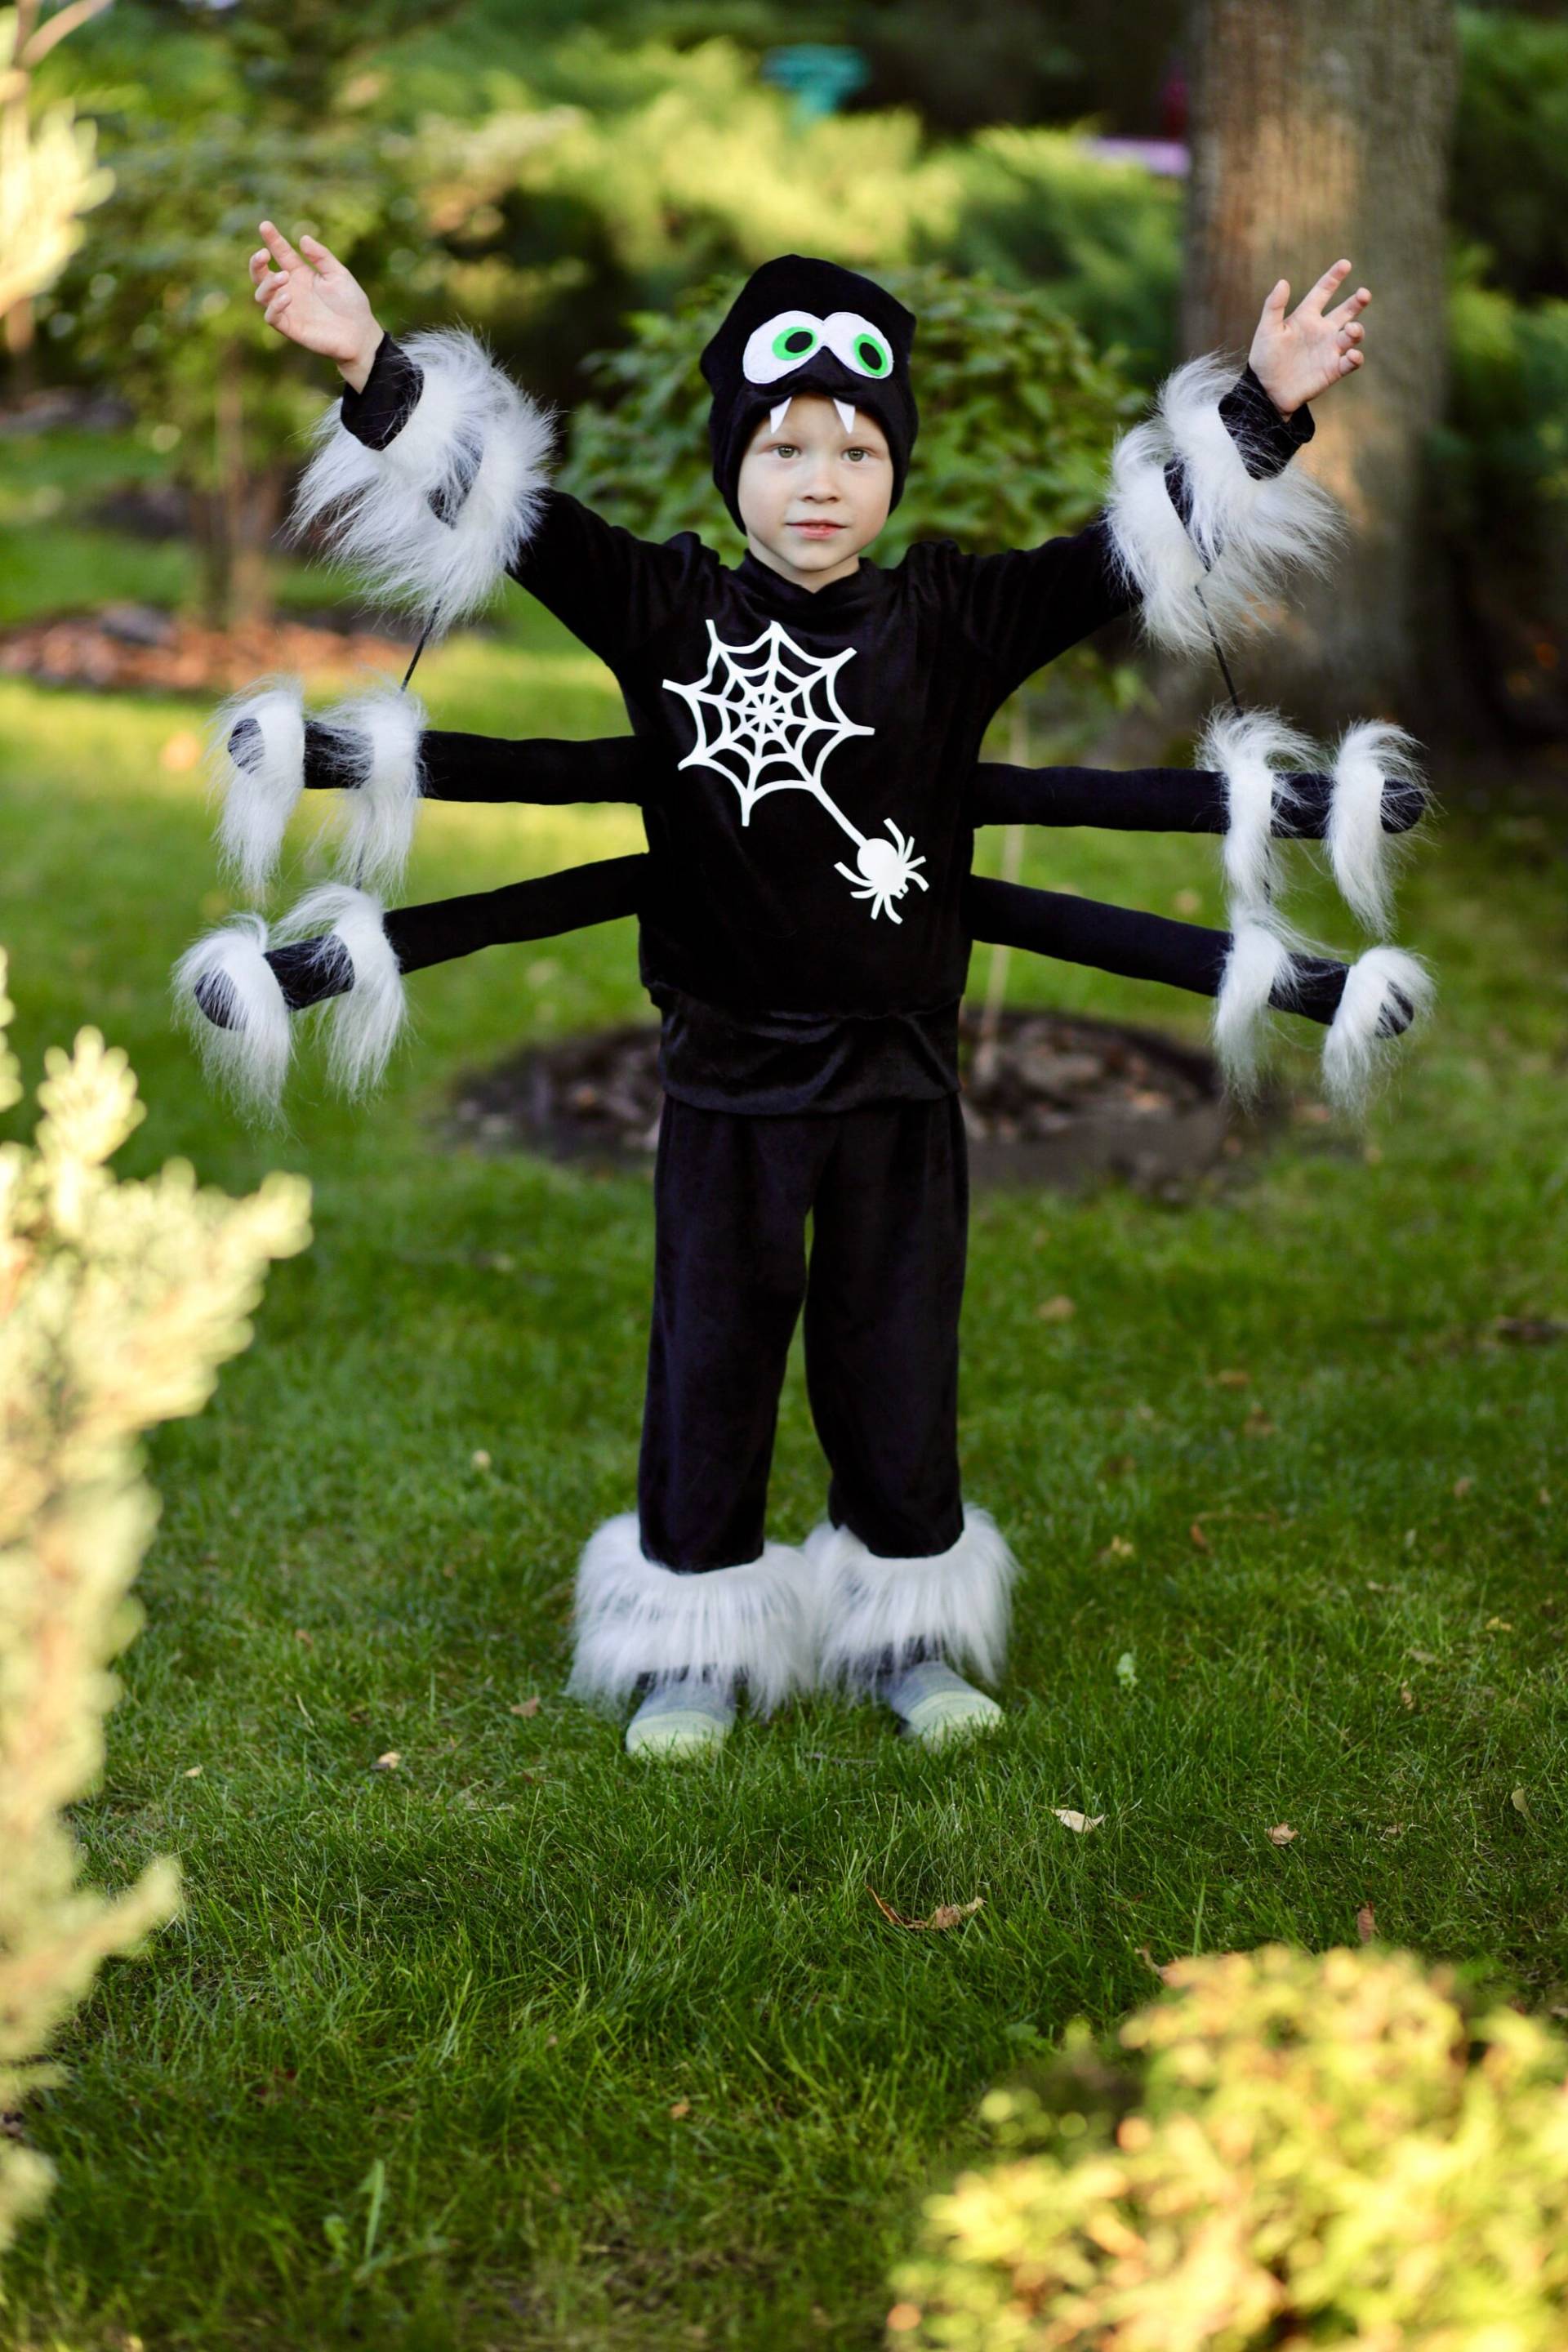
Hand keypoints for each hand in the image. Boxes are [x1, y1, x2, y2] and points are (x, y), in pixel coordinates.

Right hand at [249, 220, 382, 388]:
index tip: (265, 225)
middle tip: (263, 254)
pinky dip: (274, 306)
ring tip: (284, 276)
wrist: (360, 334)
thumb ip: (321, 257)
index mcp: (301, 274)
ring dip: (268, 284)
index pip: (281, 254)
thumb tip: (303, 238)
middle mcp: (290, 290)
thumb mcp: (338, 274)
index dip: (273, 239)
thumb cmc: (351, 303)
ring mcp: (289, 309)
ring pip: (261, 295)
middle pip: (261, 275)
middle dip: (256, 262)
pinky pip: (271, 317)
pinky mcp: (290, 327)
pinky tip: (287, 297)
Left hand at [1248, 259, 1369, 416]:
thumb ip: (1274, 306)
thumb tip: (1283, 281)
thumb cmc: (1264, 359)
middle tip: (1364, 294)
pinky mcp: (1333, 370)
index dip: (1334, 277)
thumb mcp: (1266, 330)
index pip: (1323, 291)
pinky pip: (1350, 362)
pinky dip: (1355, 358)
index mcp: (1306, 316)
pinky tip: (1352, 355)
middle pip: (1346, 311)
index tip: (1345, 263)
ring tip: (1351, 330)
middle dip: (1357, 301)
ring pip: (1352, 335)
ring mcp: (1329, 350)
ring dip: (1356, 331)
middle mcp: (1322, 330)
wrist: (1266, 391)